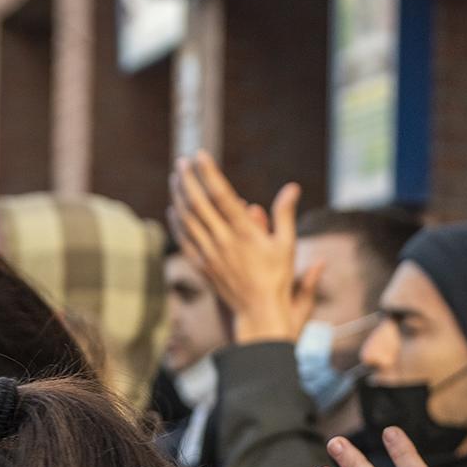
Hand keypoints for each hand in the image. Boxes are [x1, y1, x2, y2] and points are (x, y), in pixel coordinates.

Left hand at [169, 152, 321, 343]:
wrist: (259, 312)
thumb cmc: (278, 277)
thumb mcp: (287, 244)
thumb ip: (285, 214)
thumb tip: (293, 188)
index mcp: (245, 233)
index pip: (222, 196)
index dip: (209, 173)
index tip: (200, 154)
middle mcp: (224, 241)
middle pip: (198, 204)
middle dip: (188, 179)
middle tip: (182, 161)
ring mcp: (210, 254)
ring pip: (187, 219)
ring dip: (179, 196)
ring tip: (176, 178)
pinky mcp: (202, 266)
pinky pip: (184, 239)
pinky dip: (176, 222)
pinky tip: (174, 209)